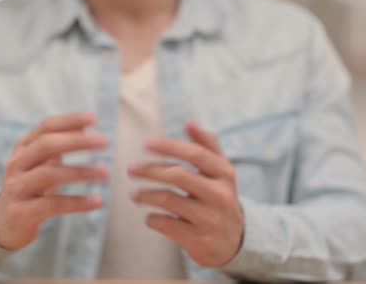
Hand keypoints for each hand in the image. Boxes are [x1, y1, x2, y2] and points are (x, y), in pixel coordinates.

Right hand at [0, 112, 107, 249]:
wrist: (4, 224)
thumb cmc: (30, 188)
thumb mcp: (41, 164)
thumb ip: (58, 146)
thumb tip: (84, 126)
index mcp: (23, 148)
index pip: (46, 127)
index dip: (69, 120)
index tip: (94, 118)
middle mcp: (16, 164)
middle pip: (45, 146)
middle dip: (76, 141)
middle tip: (103, 142)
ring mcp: (16, 188)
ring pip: (49, 174)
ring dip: (81, 172)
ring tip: (105, 173)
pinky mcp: (21, 213)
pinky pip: (52, 204)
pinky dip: (77, 202)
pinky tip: (97, 201)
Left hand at [128, 121, 244, 266]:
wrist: (235, 243)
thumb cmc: (220, 199)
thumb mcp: (221, 173)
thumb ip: (207, 146)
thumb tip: (190, 122)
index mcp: (224, 174)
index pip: (195, 154)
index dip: (169, 146)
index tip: (146, 144)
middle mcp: (220, 195)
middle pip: (178, 175)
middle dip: (150, 169)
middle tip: (130, 169)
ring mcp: (209, 218)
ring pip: (169, 199)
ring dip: (145, 194)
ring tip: (133, 194)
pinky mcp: (198, 240)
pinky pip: (166, 224)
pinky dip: (152, 218)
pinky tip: (148, 216)